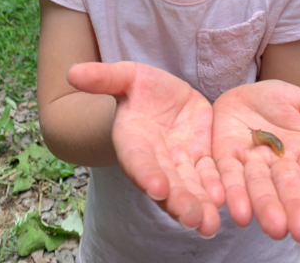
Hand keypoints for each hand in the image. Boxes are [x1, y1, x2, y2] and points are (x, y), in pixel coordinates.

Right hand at [69, 61, 226, 237]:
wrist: (162, 97)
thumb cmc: (140, 86)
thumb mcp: (125, 76)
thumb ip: (103, 77)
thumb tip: (73, 73)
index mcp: (132, 139)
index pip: (137, 159)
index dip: (145, 173)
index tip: (156, 189)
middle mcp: (153, 158)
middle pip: (165, 183)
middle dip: (178, 201)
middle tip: (192, 219)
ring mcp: (178, 163)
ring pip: (189, 187)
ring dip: (199, 207)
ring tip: (208, 226)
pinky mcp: (201, 159)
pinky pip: (210, 177)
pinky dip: (217, 191)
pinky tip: (226, 204)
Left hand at [211, 80, 299, 242]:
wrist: (243, 91)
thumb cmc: (280, 100)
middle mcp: (279, 164)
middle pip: (288, 189)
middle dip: (295, 210)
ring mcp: (251, 162)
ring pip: (258, 188)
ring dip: (265, 208)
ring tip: (273, 228)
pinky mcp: (224, 157)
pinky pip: (227, 175)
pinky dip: (232, 193)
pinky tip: (237, 211)